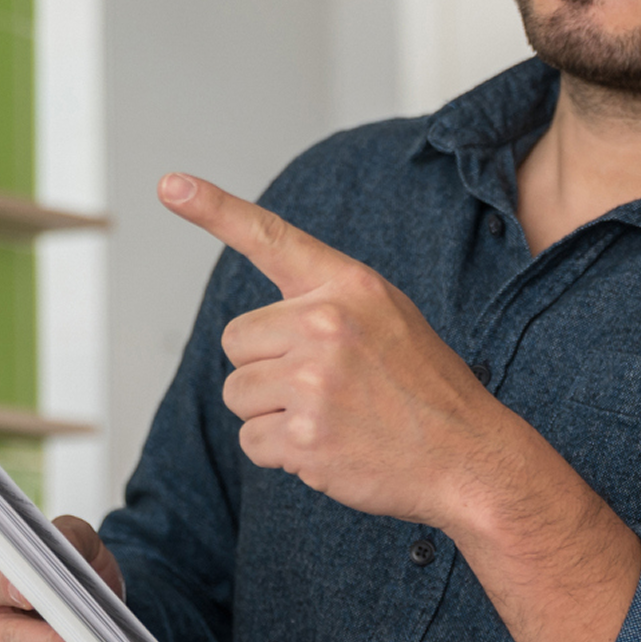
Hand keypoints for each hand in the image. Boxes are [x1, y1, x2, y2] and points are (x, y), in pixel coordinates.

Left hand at [160, 173, 640, 641]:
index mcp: (350, 286)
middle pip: (236, 340)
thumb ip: (327, 308)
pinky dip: (283, 454)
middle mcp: (328, 324)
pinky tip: (332, 448)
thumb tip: (251, 335)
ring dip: (273, 414)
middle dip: (265, 368)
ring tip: (334, 418)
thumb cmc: (426, 390)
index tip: (169, 184)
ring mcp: (316, 381)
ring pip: (239, 394)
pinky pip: (253, 442)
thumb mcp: (389, 320)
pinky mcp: (307, 436)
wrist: (471, 457)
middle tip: (325, 388)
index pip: (271, 238)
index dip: (214, 209)